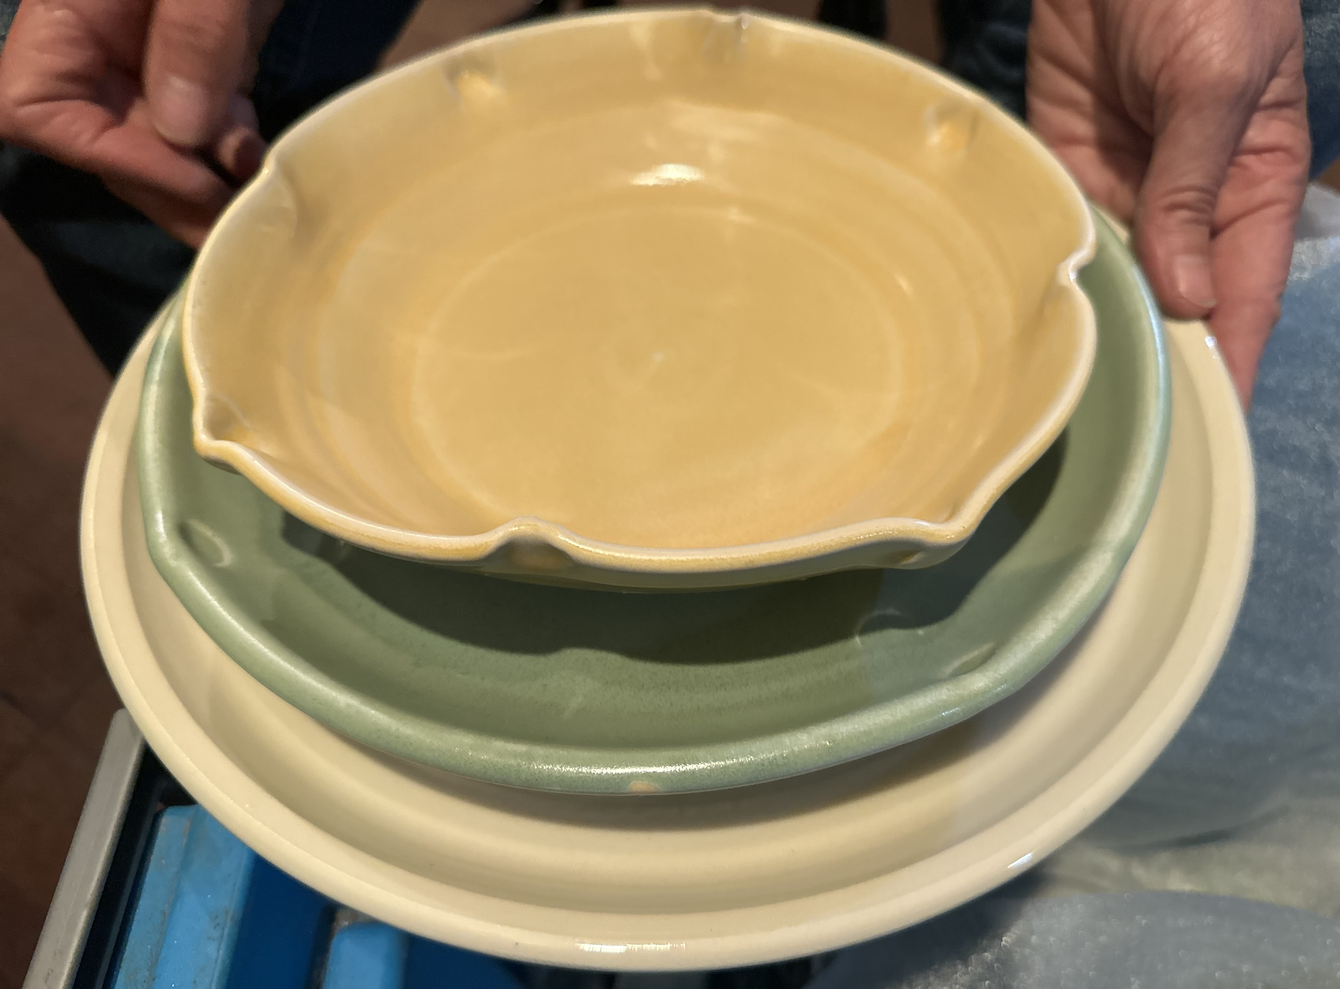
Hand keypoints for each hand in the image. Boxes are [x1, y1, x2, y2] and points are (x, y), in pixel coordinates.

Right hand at [0, 0, 282, 245]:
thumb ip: (194, 39)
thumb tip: (185, 132)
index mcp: (72, 14)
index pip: (36, 110)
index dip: (110, 158)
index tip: (193, 179)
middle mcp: (100, 43)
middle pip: (106, 142)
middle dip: (173, 191)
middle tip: (236, 228)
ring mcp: (150, 55)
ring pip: (160, 142)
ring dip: (208, 179)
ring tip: (260, 191)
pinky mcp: (203, 57)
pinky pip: (203, 121)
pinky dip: (232, 149)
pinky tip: (264, 157)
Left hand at [1028, 0, 1310, 404]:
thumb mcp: (1216, 83)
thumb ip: (1196, 186)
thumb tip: (1187, 296)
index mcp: (1252, 188)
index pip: (1245, 297)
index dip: (1229, 363)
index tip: (1207, 432)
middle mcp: (1190, 202)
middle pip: (1174, 303)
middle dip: (1151, 360)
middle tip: (1116, 431)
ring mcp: (1125, 188)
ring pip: (1112, 278)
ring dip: (1091, 325)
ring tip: (1061, 392)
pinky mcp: (1065, 165)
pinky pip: (1058, 232)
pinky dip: (1045, 271)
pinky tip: (1022, 321)